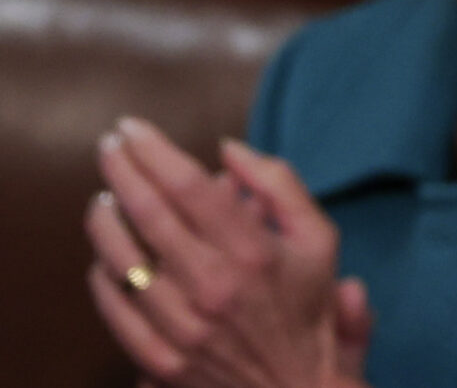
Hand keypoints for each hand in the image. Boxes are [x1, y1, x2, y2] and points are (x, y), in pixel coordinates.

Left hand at [86, 119, 365, 387]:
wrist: (297, 387)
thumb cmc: (308, 307)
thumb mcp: (320, 238)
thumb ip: (280, 185)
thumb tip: (229, 150)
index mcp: (254, 253)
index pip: (190, 188)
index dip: (155, 152)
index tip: (132, 128)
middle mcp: (212, 287)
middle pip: (150, 215)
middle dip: (123, 171)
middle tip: (108, 144)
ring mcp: (181, 325)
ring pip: (123, 260)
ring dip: (106, 220)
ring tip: (103, 196)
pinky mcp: (159, 357)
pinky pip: (116, 309)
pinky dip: (104, 276)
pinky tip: (105, 256)